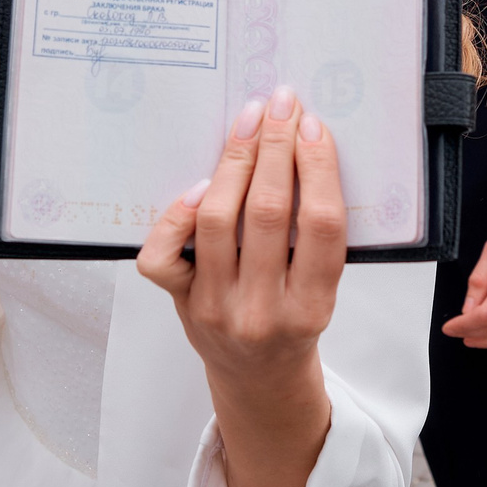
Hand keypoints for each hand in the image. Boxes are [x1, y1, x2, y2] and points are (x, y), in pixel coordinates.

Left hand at [139, 85, 344, 486]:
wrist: (259, 382)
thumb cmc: (295, 322)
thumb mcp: (323, 291)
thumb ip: (315, 238)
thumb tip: (306, 146)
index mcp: (312, 307)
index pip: (319, 225)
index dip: (318, 168)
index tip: (313, 125)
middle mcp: (263, 311)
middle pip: (267, 212)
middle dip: (274, 148)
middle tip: (279, 104)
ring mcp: (216, 308)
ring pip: (217, 221)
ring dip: (233, 163)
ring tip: (246, 125)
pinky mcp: (181, 303)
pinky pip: (163, 255)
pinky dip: (176, 216)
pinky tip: (199, 185)